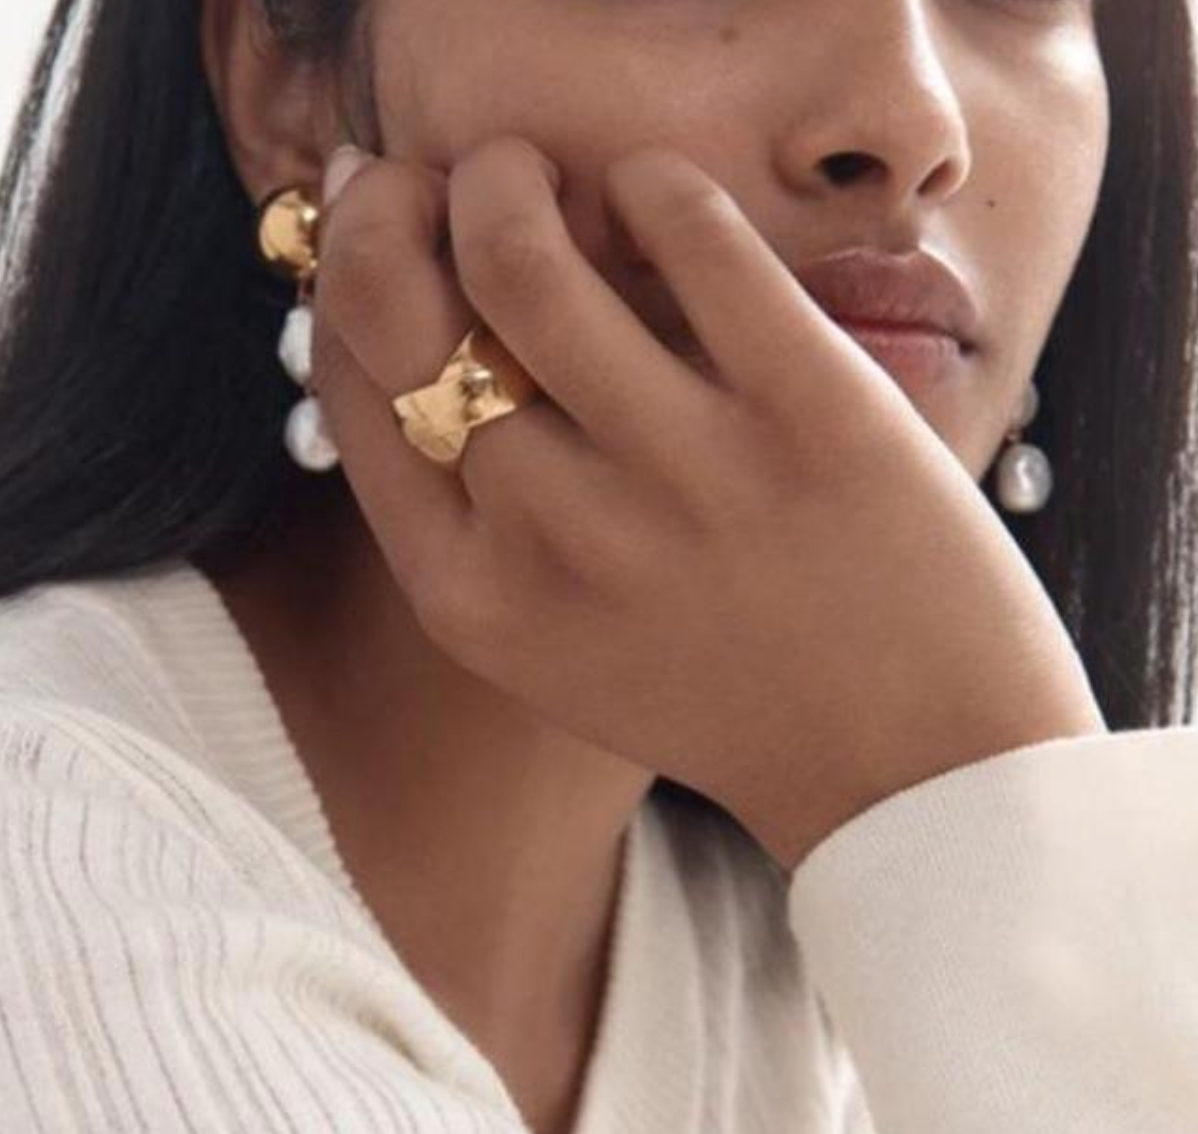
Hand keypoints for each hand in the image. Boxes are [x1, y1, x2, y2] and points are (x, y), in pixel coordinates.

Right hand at [310, 135, 1105, 871]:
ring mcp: (678, 473)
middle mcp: (549, 536)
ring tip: (542, 171)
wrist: (911, 771)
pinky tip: (657, 200)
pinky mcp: (806, 411)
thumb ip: (477, 516)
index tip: (391, 222)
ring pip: (521, 248)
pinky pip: (689, 230)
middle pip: (402, 298)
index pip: (349, 378)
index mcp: (469, 598)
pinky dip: (652, 182)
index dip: (349, 270)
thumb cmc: (729, 697)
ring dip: (510, 171)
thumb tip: (429, 318)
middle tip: (455, 178)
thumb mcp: (557, 643)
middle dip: (403, 198)